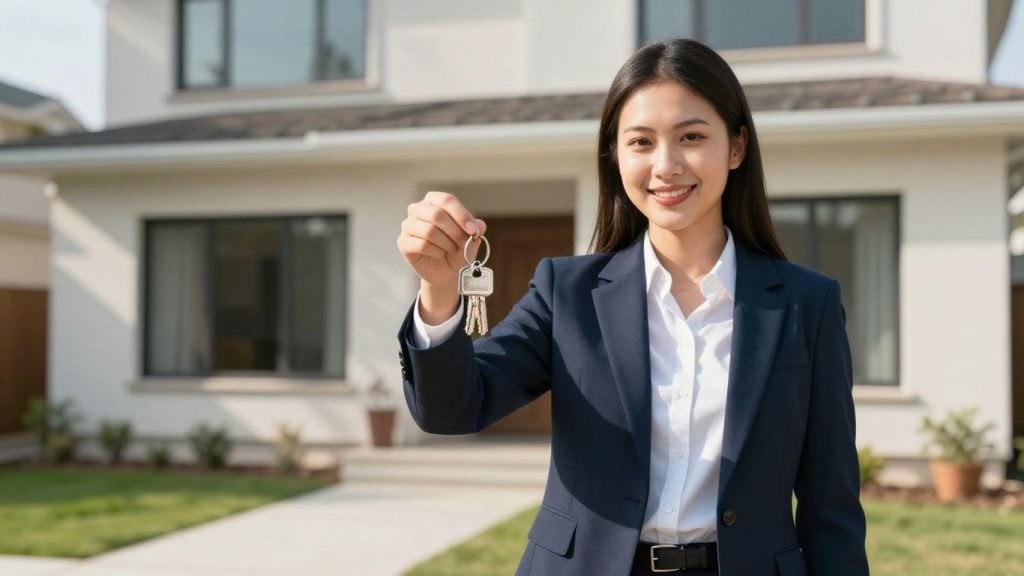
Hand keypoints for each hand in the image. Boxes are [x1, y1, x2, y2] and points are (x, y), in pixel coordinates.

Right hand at [397, 191, 487, 320]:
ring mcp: (408, 225)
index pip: (446, 200)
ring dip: (446, 243)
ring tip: (451, 249)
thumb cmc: (457, 249)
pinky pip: (422, 245)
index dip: (461, 215)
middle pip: (436, 214)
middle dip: (455, 232)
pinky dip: (436, 252)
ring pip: (429, 231)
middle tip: (463, 243)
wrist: (446, 271)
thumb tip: (479, 225)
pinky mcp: (403, 242)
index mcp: (433, 200)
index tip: (473, 231)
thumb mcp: (471, 238)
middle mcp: (417, 209)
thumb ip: (476, 229)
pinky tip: (439, 255)